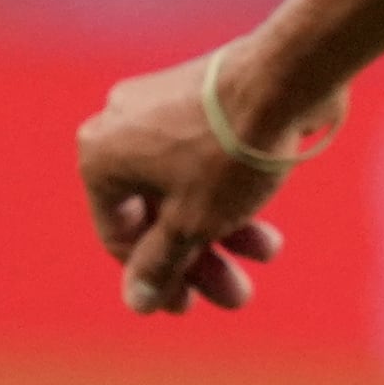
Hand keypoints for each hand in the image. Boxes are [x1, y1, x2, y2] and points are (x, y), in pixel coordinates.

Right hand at [78, 43, 320, 315]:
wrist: (284, 79)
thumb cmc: (229, 153)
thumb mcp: (192, 223)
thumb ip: (161, 264)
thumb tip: (137, 301)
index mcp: (99, 156)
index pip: (120, 235)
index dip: (156, 277)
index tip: (188, 306)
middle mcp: (119, 126)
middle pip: (157, 214)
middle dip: (200, 258)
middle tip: (236, 295)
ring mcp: (160, 107)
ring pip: (187, 187)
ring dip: (226, 230)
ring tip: (268, 252)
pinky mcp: (200, 99)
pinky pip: (206, 160)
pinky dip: (232, 192)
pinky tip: (268, 219)